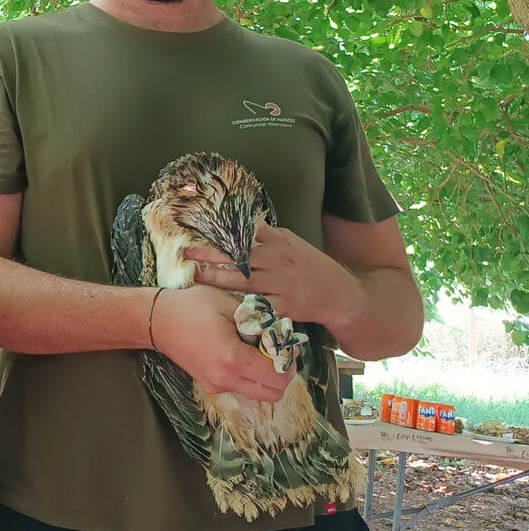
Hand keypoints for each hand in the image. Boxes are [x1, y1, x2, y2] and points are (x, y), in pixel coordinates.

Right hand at [152, 284, 295, 403]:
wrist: (157, 321)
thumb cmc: (192, 307)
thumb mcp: (229, 304)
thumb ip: (259, 320)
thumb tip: (280, 333)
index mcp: (233, 359)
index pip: (278, 376)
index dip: (288, 361)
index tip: (284, 344)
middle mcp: (226, 379)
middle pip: (273, 394)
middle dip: (281, 374)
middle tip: (275, 351)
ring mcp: (216, 386)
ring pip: (258, 393)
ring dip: (266, 377)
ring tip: (257, 352)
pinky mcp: (210, 386)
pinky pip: (241, 387)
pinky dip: (249, 376)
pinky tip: (239, 353)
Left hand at [186, 222, 362, 327]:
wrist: (341, 294)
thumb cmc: (312, 266)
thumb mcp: (293, 243)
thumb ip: (269, 236)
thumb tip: (245, 224)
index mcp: (279, 242)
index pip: (247, 233)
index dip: (223, 232)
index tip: (199, 228)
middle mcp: (278, 260)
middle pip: (239, 255)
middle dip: (211, 254)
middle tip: (187, 252)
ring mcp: (280, 284)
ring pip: (243, 280)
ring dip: (217, 278)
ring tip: (196, 275)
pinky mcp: (283, 306)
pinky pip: (257, 305)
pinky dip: (239, 304)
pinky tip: (220, 304)